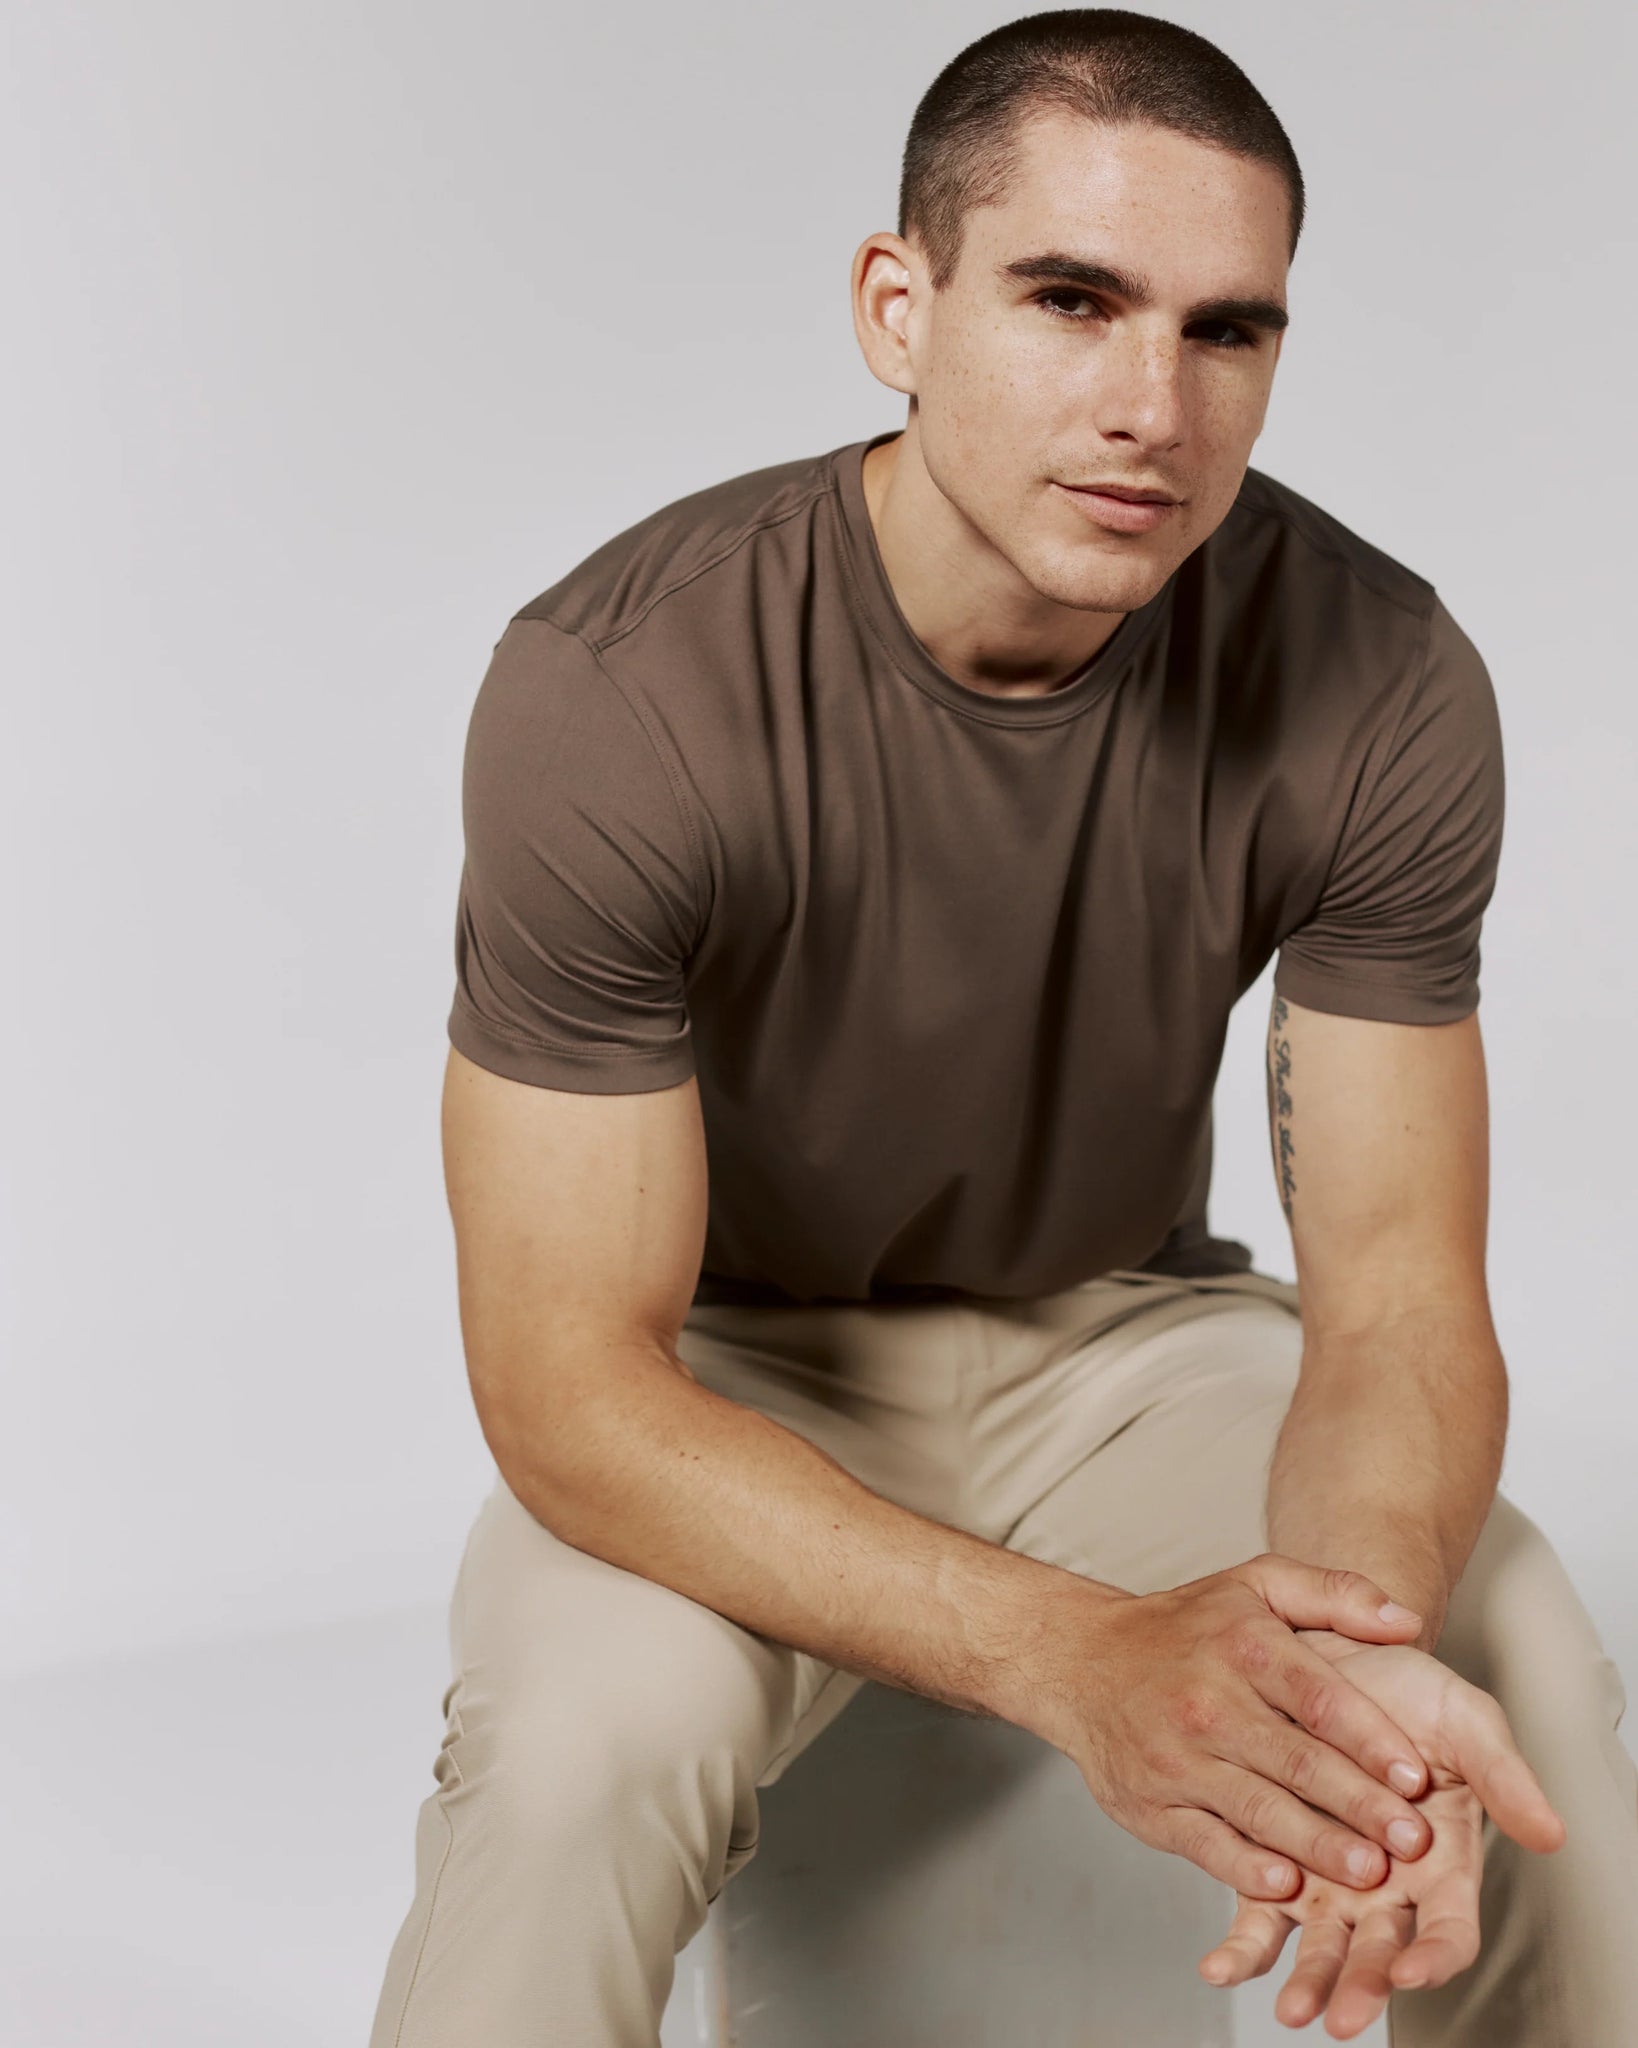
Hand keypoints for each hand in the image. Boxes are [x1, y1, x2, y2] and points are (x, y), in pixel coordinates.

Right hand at [1055, 1555, 1438, 1899]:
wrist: (1080, 1660)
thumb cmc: (1185, 1627)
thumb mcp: (1257, 1584)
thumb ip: (1337, 1594)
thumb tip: (1408, 1621)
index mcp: (1244, 1646)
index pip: (1319, 1697)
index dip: (1372, 1738)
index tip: (1418, 1776)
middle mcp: (1209, 1702)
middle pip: (1295, 1761)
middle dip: (1359, 1804)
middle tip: (1414, 1840)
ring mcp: (1177, 1758)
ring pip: (1257, 1809)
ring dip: (1317, 1846)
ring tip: (1371, 1873)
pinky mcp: (1151, 1805)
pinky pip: (1205, 1843)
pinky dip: (1245, 1869)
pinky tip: (1286, 1888)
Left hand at [1196, 1627, 1566, 2036]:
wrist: (1337, 1652)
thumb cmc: (1408, 1692)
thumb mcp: (1466, 1721)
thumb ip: (1503, 1778)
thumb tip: (1550, 1833)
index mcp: (1441, 1865)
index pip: (1447, 1930)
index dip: (1433, 1956)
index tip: (1410, 1970)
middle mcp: (1385, 1885)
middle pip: (1378, 1952)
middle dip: (1360, 1987)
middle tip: (1338, 2018)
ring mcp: (1328, 1878)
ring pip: (1319, 1945)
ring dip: (1306, 1981)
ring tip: (1289, 2009)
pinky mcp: (1274, 1860)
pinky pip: (1258, 1913)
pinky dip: (1242, 1946)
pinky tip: (1218, 1967)